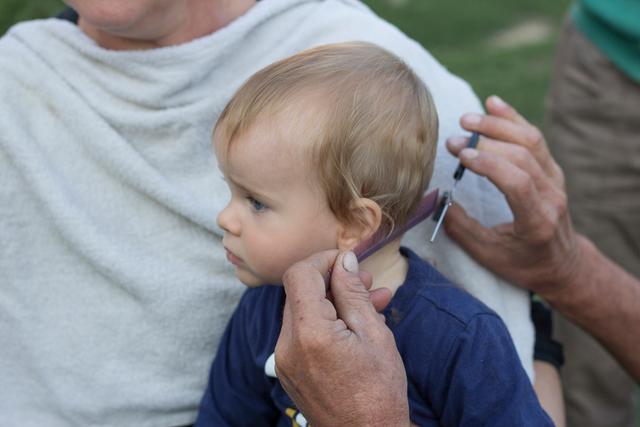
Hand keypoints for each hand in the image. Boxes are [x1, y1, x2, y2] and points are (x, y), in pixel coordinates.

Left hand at [275, 250, 408, 426]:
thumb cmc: (378, 392)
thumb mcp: (374, 335)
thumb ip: (353, 293)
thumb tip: (344, 261)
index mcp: (310, 333)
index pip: (300, 274)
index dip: (323, 260)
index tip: (348, 261)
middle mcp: (288, 345)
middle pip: (300, 292)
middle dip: (332, 280)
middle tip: (367, 282)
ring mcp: (285, 360)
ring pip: (303, 312)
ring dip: (331, 301)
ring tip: (369, 302)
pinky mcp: (290, 370)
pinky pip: (303, 334)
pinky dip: (325, 322)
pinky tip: (354, 325)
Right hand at [444, 96, 585, 299]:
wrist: (562, 265)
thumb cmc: (523, 264)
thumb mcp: (488, 255)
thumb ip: (461, 228)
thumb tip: (437, 199)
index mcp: (537, 220)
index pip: (517, 181)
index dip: (488, 164)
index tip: (460, 156)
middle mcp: (552, 195)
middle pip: (521, 155)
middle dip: (485, 143)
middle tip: (453, 141)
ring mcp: (555, 180)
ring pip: (530, 140)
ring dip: (497, 125)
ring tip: (467, 119)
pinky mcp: (552, 170)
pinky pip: (534, 138)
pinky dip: (513, 119)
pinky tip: (493, 105)